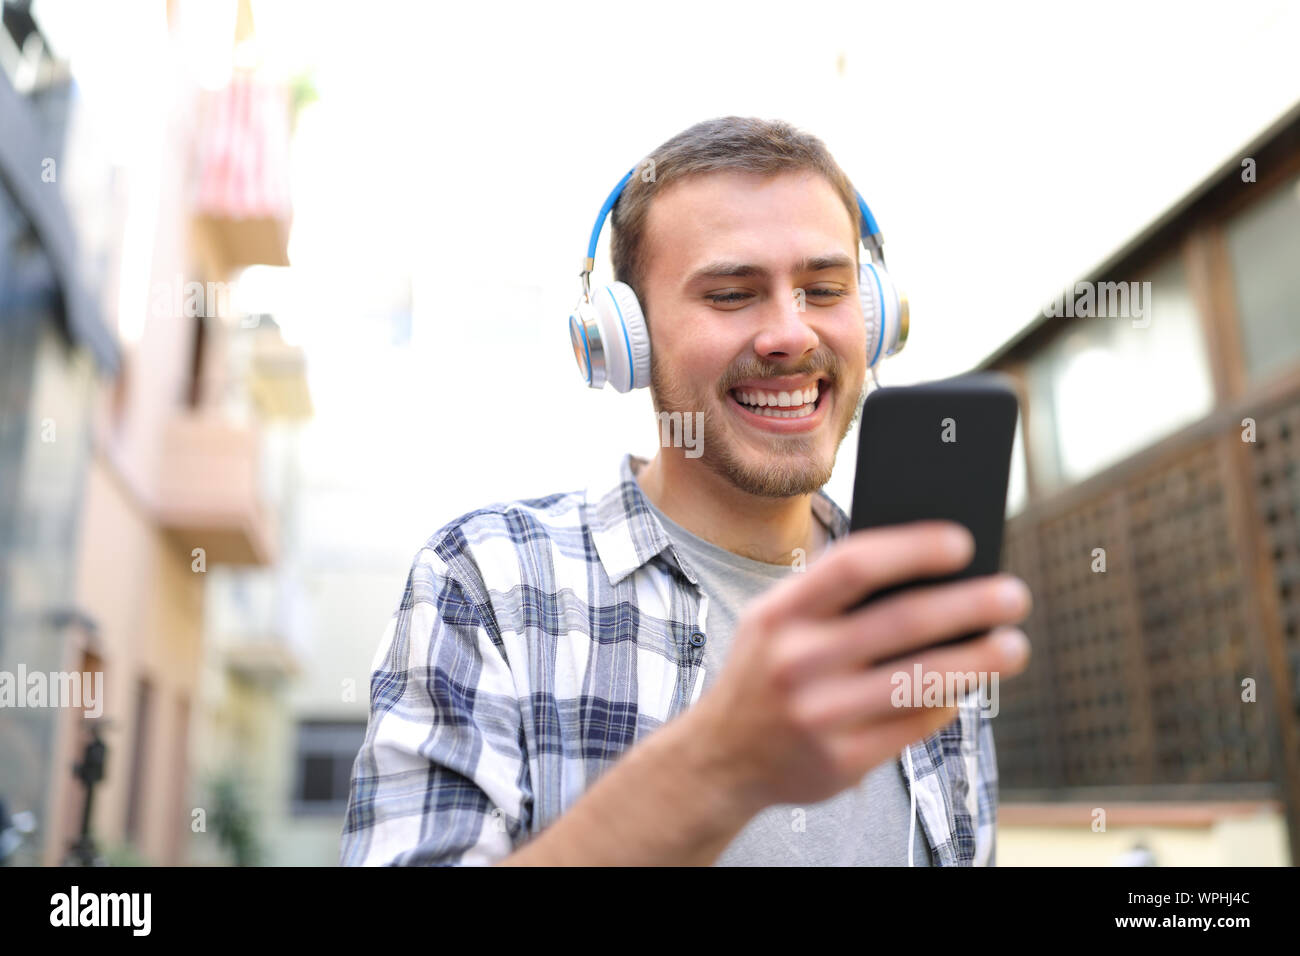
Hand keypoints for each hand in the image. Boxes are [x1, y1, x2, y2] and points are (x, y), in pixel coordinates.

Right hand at [688, 520, 1031, 811]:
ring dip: (979, 661)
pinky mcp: (841, 761)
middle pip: (901, 622)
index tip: (963, 543)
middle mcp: (796, 662)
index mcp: (780, 614)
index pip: (855, 566)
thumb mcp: (773, 621)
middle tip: (1014, 595)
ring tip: (1013, 646)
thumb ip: (832, 596)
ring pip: (920, 680)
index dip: (914, 548)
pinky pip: (913, 726)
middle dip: (970, 605)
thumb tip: (928, 572)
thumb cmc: (765, 672)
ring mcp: (819, 715)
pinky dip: (948, 702)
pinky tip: (968, 687)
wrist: (720, 758)